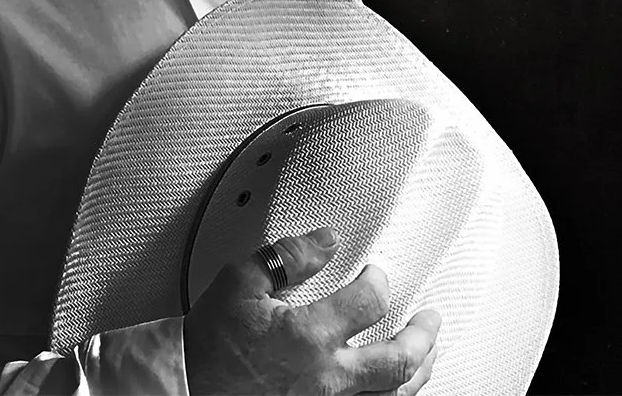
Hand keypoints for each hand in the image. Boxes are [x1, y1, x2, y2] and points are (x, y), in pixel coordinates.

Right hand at [183, 226, 440, 394]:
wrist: (188, 385)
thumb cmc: (211, 340)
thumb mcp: (241, 281)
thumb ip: (288, 256)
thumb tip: (326, 240)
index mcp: (308, 337)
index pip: (368, 303)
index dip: (378, 281)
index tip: (376, 273)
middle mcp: (326, 377)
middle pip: (399, 361)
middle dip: (424, 336)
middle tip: (432, 319)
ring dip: (417, 373)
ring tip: (427, 355)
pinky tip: (392, 387)